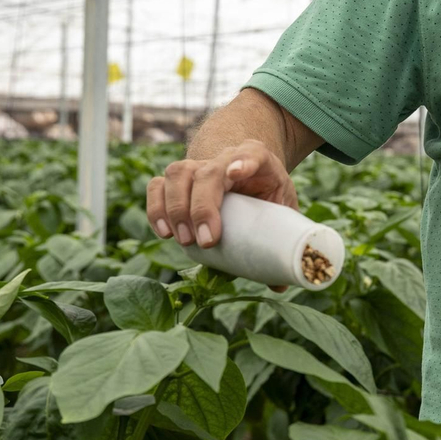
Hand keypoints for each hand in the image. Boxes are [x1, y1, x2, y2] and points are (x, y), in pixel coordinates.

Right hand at [147, 139, 298, 249]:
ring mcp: (198, 165)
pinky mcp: (178, 179)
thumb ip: (282, 241)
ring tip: (184, 240)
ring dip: (176, 208)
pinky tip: (165, 232)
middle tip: (206, 242)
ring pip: (178, 173)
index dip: (244, 161)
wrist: (249, 178)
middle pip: (208, 171)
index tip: (236, 174)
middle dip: (202, 206)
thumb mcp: (283, 211)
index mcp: (259, 159)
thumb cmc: (268, 196)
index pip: (253, 153)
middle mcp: (225, 158)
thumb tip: (279, 286)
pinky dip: (156, 208)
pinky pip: (157, 186)